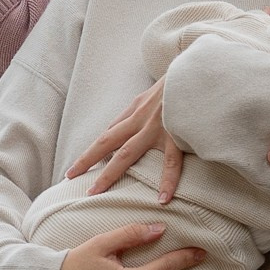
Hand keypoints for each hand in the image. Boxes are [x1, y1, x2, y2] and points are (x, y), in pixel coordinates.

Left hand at [72, 76, 185, 205]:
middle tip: (70, 177)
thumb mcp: (156, 92)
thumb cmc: (181, 82)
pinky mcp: (177, 133)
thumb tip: (133, 124)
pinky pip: (171, 162)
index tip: (77, 167)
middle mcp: (141, 118)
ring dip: (109, 174)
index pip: (109, 132)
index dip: (92, 150)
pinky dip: (167, 181)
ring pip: (127, 154)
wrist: (199, 69)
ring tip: (95, 193)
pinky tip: (163, 199)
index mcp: (136, 108)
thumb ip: (144, 109)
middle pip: (107, 142)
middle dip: (87, 160)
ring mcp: (157, 127)